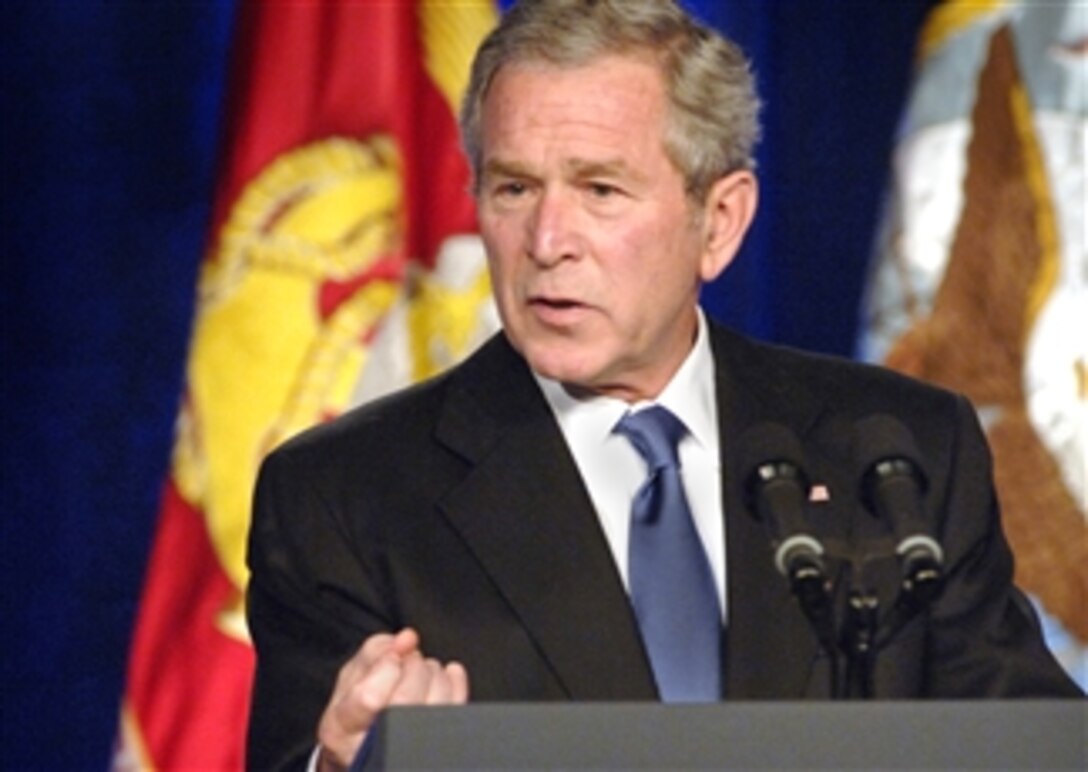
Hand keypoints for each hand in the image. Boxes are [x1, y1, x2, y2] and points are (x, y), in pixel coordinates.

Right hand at [315, 628, 468, 770]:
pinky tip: (442, 678)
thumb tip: (407, 639)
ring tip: (420, 673)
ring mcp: (406, 752)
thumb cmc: (356, 705)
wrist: (364, 739)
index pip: (370, 697)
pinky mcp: (436, 747)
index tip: (391, 658)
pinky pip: (456, 711)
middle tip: (410, 661)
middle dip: (414, 668)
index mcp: (342, 728)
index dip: (387, 666)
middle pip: (406, 701)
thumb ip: (378, 650)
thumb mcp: (353, 673)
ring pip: (436, 706)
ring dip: (434, 675)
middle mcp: (371, 748)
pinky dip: (454, 683)